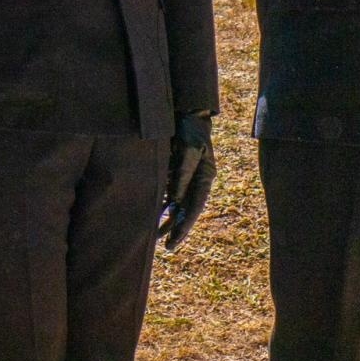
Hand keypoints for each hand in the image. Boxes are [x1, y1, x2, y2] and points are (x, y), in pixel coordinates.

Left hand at [156, 112, 214, 251]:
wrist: (186, 112)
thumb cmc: (190, 130)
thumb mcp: (187, 151)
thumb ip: (181, 175)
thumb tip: (174, 201)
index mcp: (205, 177)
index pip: (195, 207)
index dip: (186, 225)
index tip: (176, 240)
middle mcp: (198, 181)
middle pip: (187, 210)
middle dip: (177, 228)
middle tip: (168, 248)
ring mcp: (187, 177)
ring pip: (178, 205)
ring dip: (168, 219)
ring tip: (156, 236)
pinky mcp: (177, 172)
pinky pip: (170, 193)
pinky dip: (163, 205)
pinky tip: (154, 215)